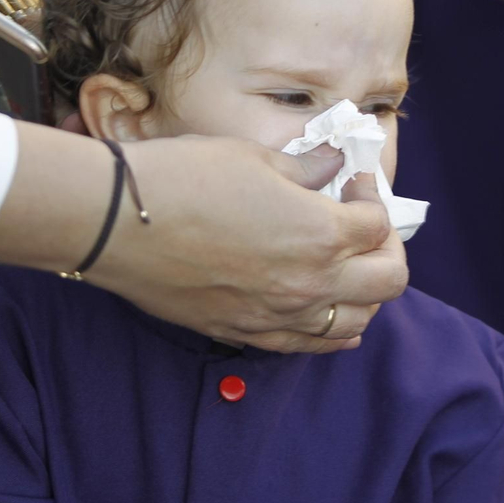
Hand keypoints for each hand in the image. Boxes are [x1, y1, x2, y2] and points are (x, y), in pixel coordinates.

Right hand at [90, 136, 408, 352]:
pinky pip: (308, 345)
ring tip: (349, 268)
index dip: (368, 195)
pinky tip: (334, 317)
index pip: (377, 223)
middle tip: (364, 226)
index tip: (350, 180)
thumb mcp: (253, 157)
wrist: (116, 222)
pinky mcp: (245, 332)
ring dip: (364, 294)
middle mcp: (309, 283)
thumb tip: (332, 165)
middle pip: (387, 280)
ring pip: (355, 322)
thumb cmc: (182, 178)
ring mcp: (279, 315)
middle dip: (386, 248)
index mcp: (320, 233)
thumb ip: (305, 168)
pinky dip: (332, 332)